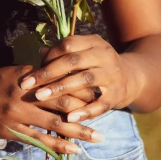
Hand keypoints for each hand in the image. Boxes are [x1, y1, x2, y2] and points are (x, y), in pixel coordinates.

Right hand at [0, 65, 105, 155]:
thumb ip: (30, 75)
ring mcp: (18, 113)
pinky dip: (58, 146)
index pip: (59, 80)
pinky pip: (39, 140)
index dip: (80, 87)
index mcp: (26, 75)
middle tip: (108, 114)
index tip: (99, 91)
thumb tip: (50, 73)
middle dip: (87, 109)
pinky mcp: (11, 130)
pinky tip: (73, 151)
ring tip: (97, 138)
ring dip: (78, 132)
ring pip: (55, 124)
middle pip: (62, 102)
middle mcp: (25, 93)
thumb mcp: (8, 73)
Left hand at [18, 35, 141, 122]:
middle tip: (27, 84)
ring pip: (84, 79)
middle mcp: (104, 55)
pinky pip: (100, 104)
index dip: (49, 56)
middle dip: (48, 72)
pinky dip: (84, 111)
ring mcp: (112, 74)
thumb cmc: (99, 65)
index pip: (68, 45)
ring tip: (40, 96)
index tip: (32, 68)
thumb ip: (64, 54)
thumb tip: (40, 51)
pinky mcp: (117, 95)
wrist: (133, 78)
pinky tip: (68, 117)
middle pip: (73, 61)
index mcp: (94, 42)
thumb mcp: (85, 54)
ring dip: (60, 88)